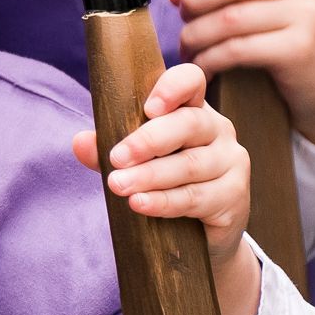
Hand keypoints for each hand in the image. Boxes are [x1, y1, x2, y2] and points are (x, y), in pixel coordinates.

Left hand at [72, 62, 260, 314]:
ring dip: (150, 176)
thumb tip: (80, 142)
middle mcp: (217, 129)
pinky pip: (197, 197)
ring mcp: (231, 162)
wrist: (201, 232)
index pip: (191, 81)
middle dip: (148, 141)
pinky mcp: (234, 196)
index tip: (147, 108)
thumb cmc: (163, 182)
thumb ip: (107, 149)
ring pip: (190, 165)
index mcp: (192, 108)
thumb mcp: (134, 161)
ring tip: (118, 185)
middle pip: (189, 124)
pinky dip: (165, 202)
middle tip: (115, 158)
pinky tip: (140, 204)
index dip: (172, 88)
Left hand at [168, 0, 314, 152]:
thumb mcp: (271, 0)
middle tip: (183, 14)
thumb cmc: (289, 35)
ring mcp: (310, 16)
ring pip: (230, 18)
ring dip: (195, 34)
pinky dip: (209, 59)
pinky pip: (236, 49)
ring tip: (186, 46)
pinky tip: (202, 65)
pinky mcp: (299, 50)